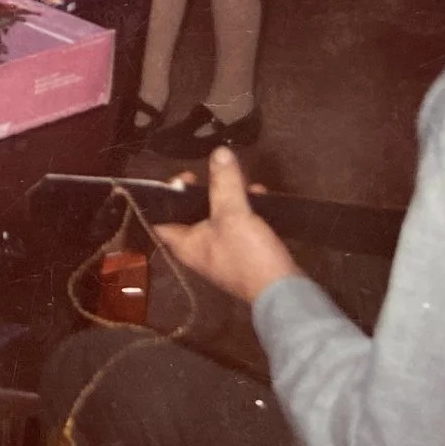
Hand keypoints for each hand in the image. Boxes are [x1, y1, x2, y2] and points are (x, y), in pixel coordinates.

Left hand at [150, 148, 300, 305]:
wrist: (283, 292)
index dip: (165, 196)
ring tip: (241, 180)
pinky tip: (259, 196)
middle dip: (205, 191)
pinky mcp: (244, 254)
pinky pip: (239, 225)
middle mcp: (199, 250)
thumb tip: (219, 153)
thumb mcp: (233, 214)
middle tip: (215, 174)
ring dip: (229, 198)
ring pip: (219, 218)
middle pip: (192, 214)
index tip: (183, 178)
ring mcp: (222, 253)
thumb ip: (225, 183)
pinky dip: (246, 210)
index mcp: (185, 244)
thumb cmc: (248, 255)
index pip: (161, 218)